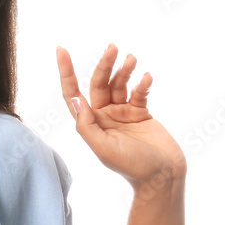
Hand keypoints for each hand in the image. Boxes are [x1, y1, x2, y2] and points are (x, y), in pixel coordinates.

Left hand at [56, 44, 186, 195]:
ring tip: (131, 58)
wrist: (163, 177)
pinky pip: (139, 93)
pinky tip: (146, 77)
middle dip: (104, 65)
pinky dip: (142, 84)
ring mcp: (122, 113)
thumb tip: (75, 101)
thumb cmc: (133, 167)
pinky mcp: (141, 113)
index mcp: (90, 123)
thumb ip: (87, 126)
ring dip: (124, 70)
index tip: (61, 50)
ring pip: (119, 85)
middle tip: (112, 48)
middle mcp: (103, 116)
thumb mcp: (104, 148)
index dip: (66, 72)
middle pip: (99, 83)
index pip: (73, 93)